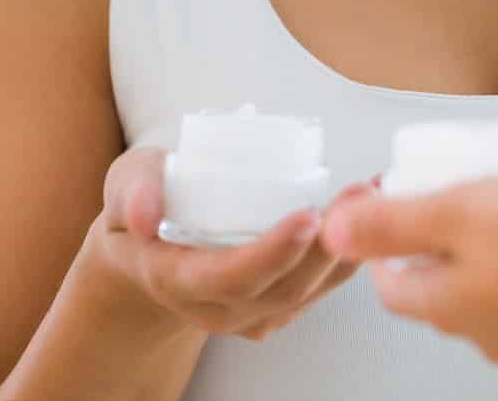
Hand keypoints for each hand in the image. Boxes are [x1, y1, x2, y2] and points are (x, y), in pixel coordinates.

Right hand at [81, 147, 371, 342]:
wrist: (150, 246)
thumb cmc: (143, 203)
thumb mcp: (125, 184)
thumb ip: (132, 190)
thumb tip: (144, 211)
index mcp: (177, 279)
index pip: (229, 278)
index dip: (271, 252)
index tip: (307, 216)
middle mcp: (216, 308)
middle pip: (282, 288)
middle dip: (326, 244)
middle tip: (359, 194)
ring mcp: (251, 314)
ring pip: (309, 290)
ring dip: (349, 245)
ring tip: (373, 193)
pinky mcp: (279, 305)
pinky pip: (321, 286)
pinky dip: (351, 248)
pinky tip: (373, 207)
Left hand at [319, 179, 497, 371]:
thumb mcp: (458, 212)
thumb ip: (392, 223)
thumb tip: (333, 230)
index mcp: (444, 305)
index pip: (393, 284)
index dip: (390, 246)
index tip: (401, 211)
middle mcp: (482, 334)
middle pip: (445, 289)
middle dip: (449, 247)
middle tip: (464, 199)